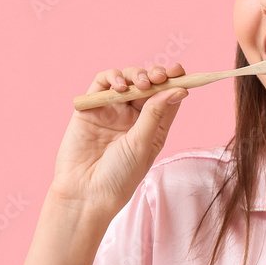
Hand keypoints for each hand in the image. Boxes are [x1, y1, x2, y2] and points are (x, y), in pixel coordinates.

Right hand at [49, 63, 187, 221]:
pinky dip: (112, 77)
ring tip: (140, 84)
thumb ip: (155, 115)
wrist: (86, 193)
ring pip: (128, 80)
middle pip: (149, 85)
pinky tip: (120, 86)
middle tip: (160, 77)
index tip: (179, 71)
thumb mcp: (143, 145)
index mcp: (153, 127)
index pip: (167, 97)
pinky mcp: (91, 108)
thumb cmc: (119, 177)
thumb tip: (177, 90)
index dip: (175, 81)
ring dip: (136, 75)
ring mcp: (112, 111)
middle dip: (156, 75)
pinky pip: (102, 83)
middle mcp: (134, 117)